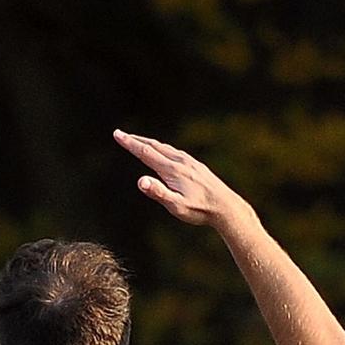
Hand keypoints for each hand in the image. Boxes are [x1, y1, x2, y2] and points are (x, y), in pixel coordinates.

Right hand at [114, 130, 255, 235]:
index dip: (130, 143)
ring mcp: (189, 162)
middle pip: (154, 146)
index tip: (117, 134)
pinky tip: (164, 152)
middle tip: (121, 134)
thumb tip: (140, 181)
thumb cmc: (200, 210)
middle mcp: (180, 162)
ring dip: (149, 143)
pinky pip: (174, 152)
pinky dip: (162, 148)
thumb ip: (158, 193)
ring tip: (138, 141)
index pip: (146, 153)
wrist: (226, 207)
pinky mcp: (196, 166)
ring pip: (165, 148)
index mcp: (172, 170)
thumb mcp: (176, 206)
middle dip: (136, 140)